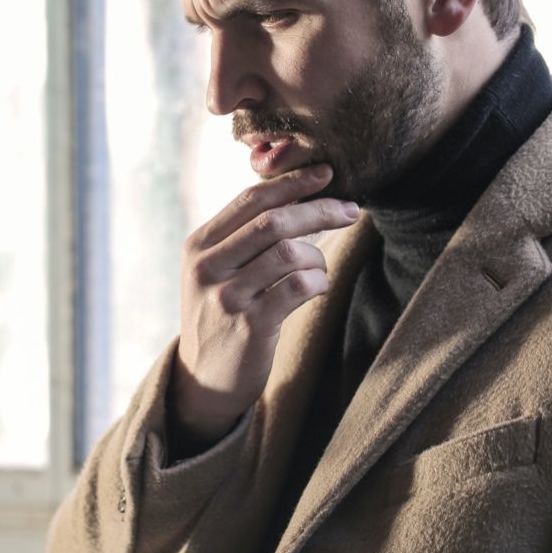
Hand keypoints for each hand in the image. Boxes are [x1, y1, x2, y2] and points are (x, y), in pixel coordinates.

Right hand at [172, 164, 359, 443]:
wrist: (204, 379)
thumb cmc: (222, 316)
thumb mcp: (216, 272)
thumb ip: (244, 237)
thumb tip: (299, 195)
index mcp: (199, 245)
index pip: (250, 200)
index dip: (292, 182)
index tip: (326, 173)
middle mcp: (208, 267)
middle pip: (274, 221)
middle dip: (319, 210)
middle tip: (351, 210)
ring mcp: (227, 297)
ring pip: (290, 253)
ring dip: (318, 257)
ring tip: (319, 268)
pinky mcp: (250, 326)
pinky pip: (299, 287)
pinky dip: (318, 282)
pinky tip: (317, 288)